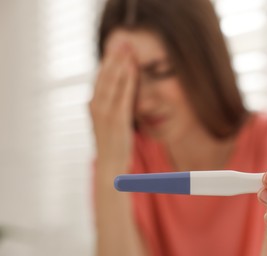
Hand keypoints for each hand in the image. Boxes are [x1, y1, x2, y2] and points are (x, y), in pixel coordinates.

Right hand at [89, 40, 137, 171]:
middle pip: (105, 76)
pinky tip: (132, 68)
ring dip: (120, 64)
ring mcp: (105, 112)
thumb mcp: (109, 120)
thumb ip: (112, 104)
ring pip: (112, 82)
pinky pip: (123, 95)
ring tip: (128, 49)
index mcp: (93, 105)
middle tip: (123, 41)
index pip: (100, 78)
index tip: (117, 48)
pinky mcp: (117, 119)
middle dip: (114, 58)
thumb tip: (121, 90)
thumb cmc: (112, 142)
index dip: (108, 61)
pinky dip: (127, 80)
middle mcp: (96, 105)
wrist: (110, 164)